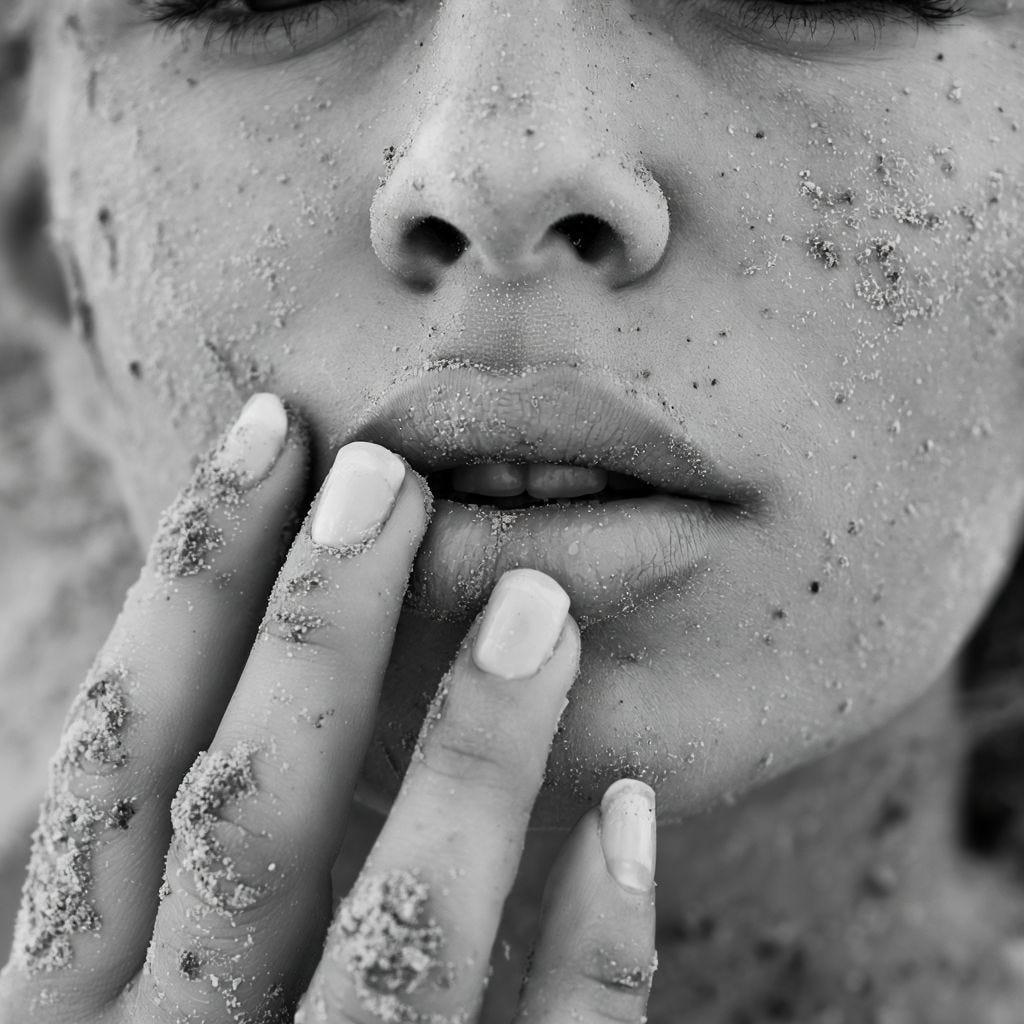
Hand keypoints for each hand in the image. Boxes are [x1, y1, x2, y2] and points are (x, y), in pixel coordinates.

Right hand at [0, 393, 657, 1022]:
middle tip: (390, 480)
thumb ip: (151, 891)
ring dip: (470, 759)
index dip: (186, 584)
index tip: (264, 438)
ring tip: (537, 607)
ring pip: (393, 936)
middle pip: (244, 812)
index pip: (121, 757)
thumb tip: (212, 689)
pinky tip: (634, 818)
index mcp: (68, 1019)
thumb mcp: (109, 1016)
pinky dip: (589, 953)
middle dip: (314, 629)